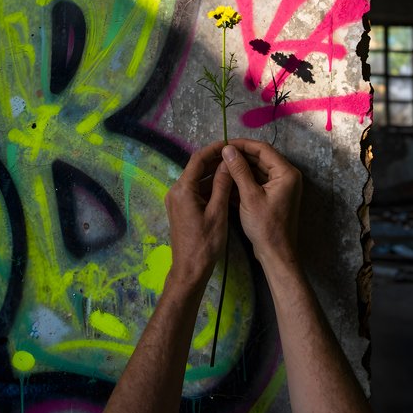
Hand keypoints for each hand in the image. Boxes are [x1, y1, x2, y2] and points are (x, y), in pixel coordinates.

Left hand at [164, 141, 232, 289]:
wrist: (190, 269)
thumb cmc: (205, 243)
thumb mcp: (218, 212)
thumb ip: (222, 185)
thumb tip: (227, 161)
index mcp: (183, 189)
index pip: (198, 159)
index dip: (214, 149)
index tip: (230, 143)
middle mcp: (176, 191)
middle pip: (196, 168)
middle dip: (216, 160)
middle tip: (237, 156)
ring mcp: (177, 200)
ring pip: (197, 179)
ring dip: (214, 174)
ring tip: (235, 169)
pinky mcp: (181, 208)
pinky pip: (196, 190)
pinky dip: (210, 187)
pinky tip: (226, 186)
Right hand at [221, 139, 301, 265]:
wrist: (276, 254)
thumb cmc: (265, 227)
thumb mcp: (249, 196)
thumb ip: (239, 170)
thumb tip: (228, 149)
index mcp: (286, 173)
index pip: (262, 149)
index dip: (242, 144)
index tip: (224, 144)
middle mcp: (286, 175)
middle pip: (260, 157)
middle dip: (240, 156)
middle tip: (219, 155)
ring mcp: (281, 186)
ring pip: (258, 169)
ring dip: (240, 168)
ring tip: (220, 166)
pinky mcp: (274, 195)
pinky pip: (258, 181)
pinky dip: (244, 179)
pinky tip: (227, 180)